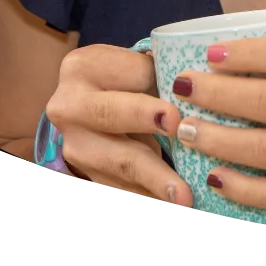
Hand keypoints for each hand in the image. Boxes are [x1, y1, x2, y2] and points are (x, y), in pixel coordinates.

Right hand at [44, 44, 192, 206]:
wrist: (88, 106)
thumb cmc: (124, 81)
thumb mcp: (134, 67)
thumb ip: (160, 76)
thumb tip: (197, 91)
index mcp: (83, 66)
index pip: (129, 74)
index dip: (156, 87)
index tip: (175, 109)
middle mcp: (68, 104)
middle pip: (109, 113)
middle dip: (145, 121)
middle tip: (178, 131)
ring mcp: (72, 143)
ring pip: (116, 160)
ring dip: (154, 177)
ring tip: (183, 194)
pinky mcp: (83, 171)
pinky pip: (119, 184)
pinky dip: (149, 191)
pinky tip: (172, 198)